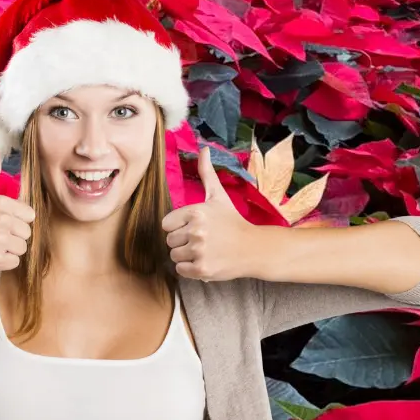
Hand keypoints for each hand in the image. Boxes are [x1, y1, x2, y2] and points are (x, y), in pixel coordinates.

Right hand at [0, 146, 35, 272]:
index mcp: (0, 202)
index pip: (29, 215)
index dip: (17, 220)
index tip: (0, 223)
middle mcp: (1, 220)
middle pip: (26, 232)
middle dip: (13, 236)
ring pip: (22, 248)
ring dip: (9, 250)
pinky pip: (14, 262)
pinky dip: (3, 262)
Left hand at [162, 146, 255, 281]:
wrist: (253, 247)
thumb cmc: (232, 221)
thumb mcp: (218, 196)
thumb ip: (207, 173)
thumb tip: (204, 148)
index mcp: (195, 212)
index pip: (166, 224)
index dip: (178, 227)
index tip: (193, 227)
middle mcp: (196, 231)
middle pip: (169, 241)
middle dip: (182, 241)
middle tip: (201, 240)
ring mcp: (199, 251)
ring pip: (174, 256)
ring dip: (185, 256)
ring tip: (203, 250)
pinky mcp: (202, 269)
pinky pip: (180, 270)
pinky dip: (190, 269)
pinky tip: (204, 261)